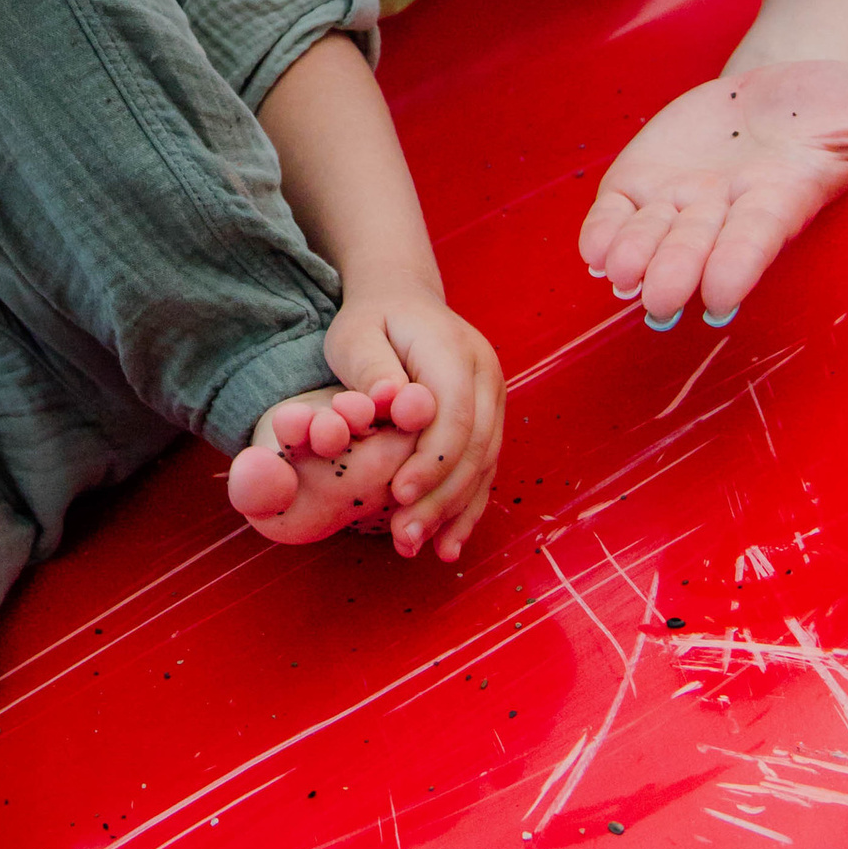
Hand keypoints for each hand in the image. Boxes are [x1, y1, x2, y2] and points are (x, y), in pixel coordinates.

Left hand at [323, 284, 504, 561]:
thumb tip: (392, 403)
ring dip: (453, 512)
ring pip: (484, 465)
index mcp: (455, 351)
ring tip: (418, 548)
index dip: (431, 460)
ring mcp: (493, 399)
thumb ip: (371, 368)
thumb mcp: (354, 334)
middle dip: (441, 499)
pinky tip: (446, 544)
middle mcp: (486, 376)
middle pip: (474, 447)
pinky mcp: (489, 421)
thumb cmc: (371, 320)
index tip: (399, 495)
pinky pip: (484, 470)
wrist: (403, 300)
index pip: (455, 414)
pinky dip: (465, 508)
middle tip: (404, 538)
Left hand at [580, 57, 847, 328]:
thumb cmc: (838, 105)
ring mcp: (681, 203)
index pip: (757, 239)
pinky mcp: (644, 184)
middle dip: (676, 271)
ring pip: (649, 239)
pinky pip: (616, 217)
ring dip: (631, 258)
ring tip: (617, 271)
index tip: (722, 295)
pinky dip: (603, 234)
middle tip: (657, 297)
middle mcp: (725, 214)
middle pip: (696, 248)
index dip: (738, 263)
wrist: (783, 86)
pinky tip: (595, 248)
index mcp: (780, 200)